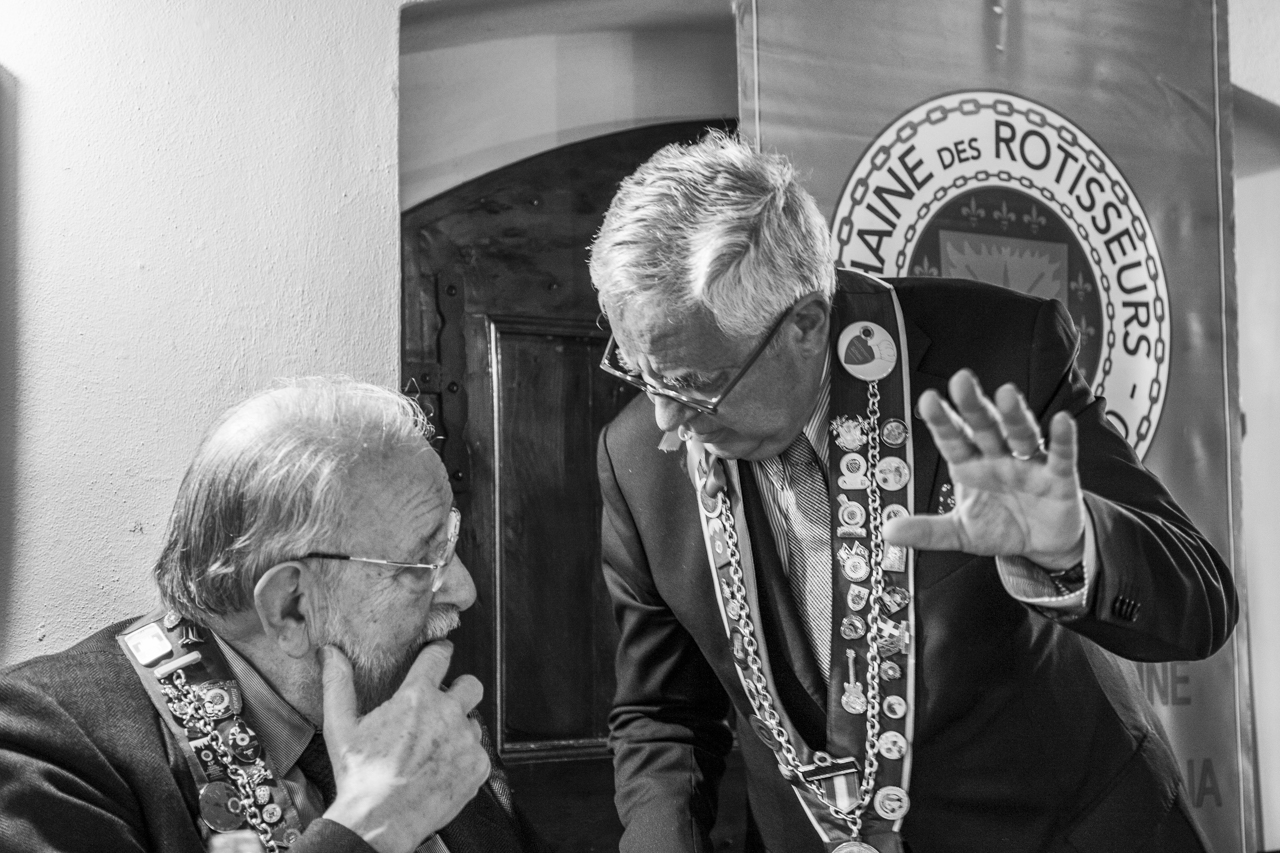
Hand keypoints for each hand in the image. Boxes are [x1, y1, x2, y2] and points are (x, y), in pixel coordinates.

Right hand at [320, 642, 489, 852]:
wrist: (380, 821)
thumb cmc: (360, 777)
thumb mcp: (341, 727)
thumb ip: (338, 685)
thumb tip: (330, 654)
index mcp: (417, 698)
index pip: (439, 656)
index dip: (440, 651)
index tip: (440, 652)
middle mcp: (448, 714)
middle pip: (470, 685)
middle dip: (460, 689)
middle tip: (443, 704)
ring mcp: (466, 741)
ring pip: (473, 722)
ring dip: (459, 730)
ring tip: (434, 748)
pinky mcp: (478, 766)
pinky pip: (478, 753)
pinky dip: (464, 759)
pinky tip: (441, 769)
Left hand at [883, 369, 1085, 568]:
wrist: (1041, 545)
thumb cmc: (999, 527)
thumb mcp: (960, 532)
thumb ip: (928, 530)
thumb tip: (888, 532)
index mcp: (970, 466)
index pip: (953, 440)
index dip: (941, 421)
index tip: (928, 399)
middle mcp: (998, 457)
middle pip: (984, 427)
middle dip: (973, 405)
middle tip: (961, 381)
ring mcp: (1029, 464)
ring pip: (1020, 434)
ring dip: (1014, 415)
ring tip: (1006, 393)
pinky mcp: (1059, 478)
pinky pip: (1061, 456)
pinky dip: (1063, 439)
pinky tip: (1062, 421)